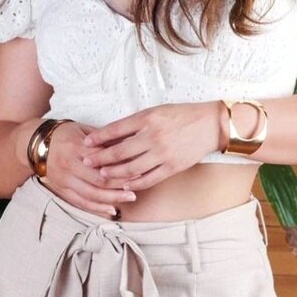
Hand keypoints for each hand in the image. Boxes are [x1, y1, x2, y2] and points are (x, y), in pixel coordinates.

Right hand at [40, 120, 139, 217]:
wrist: (35, 144)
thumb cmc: (63, 134)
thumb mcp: (82, 129)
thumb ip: (102, 138)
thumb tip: (127, 143)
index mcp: (76, 147)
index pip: (103, 160)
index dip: (121, 165)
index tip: (138, 167)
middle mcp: (70, 165)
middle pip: (99, 179)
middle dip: (120, 185)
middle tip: (138, 186)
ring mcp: (65, 180)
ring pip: (91, 194)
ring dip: (112, 198)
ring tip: (130, 198)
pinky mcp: (61, 190)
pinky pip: (81, 202)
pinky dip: (97, 208)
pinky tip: (111, 209)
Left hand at [80, 102, 222, 190]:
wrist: (210, 125)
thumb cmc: (181, 115)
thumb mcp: (156, 111)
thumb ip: (135, 123)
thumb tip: (112, 135)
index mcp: (147, 119)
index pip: (115, 129)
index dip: (98, 138)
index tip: (86, 143)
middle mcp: (153, 136)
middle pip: (119, 152)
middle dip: (100, 158)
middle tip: (86, 162)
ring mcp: (163, 154)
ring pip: (131, 168)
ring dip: (113, 173)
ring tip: (102, 174)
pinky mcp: (172, 167)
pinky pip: (149, 179)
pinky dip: (135, 183)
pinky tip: (125, 185)